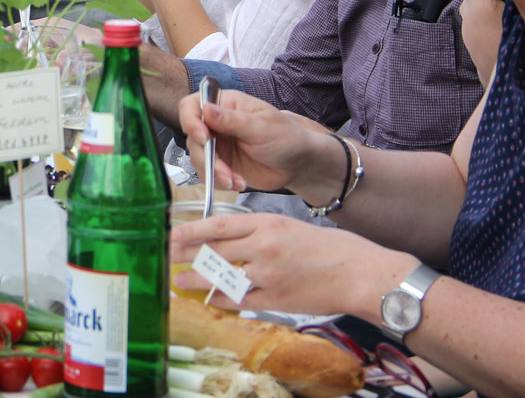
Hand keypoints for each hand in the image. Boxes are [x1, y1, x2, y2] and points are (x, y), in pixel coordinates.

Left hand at [171, 211, 411, 316]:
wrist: (359, 273)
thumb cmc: (329, 247)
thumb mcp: (290, 226)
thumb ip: (259, 231)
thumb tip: (228, 237)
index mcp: (267, 223)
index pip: (218, 225)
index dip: (191, 230)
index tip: (171, 231)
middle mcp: (263, 247)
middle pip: (213, 250)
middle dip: (185, 253)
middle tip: (166, 253)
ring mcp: (267, 275)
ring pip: (222, 277)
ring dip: (197, 279)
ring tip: (179, 279)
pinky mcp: (275, 299)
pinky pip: (240, 300)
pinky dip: (222, 300)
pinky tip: (209, 299)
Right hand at [177, 89, 326, 191]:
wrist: (298, 163)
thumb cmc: (286, 137)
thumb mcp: (262, 127)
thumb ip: (233, 120)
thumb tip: (206, 109)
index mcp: (225, 105)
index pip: (192, 105)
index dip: (190, 120)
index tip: (202, 137)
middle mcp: (216, 124)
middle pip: (193, 137)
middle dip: (206, 157)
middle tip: (223, 170)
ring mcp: (217, 145)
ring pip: (198, 158)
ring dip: (213, 173)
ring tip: (235, 181)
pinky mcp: (220, 165)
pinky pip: (207, 174)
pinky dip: (220, 182)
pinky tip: (239, 182)